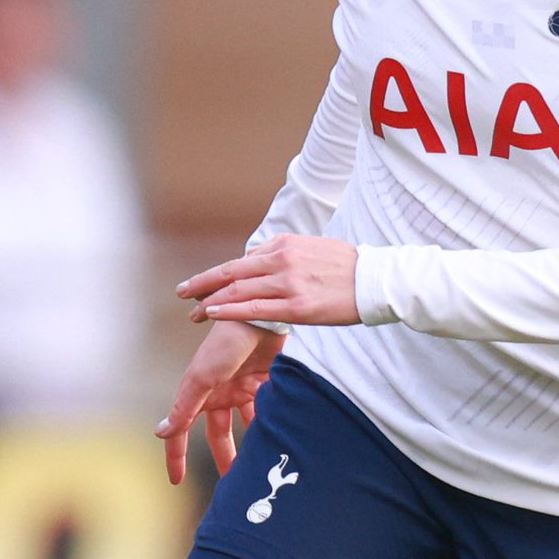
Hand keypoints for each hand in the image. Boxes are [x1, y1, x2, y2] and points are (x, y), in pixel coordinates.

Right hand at [154, 322, 283, 483]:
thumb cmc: (226, 342)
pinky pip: (265, 410)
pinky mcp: (264, 383)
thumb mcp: (202, 377)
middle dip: (223, 457)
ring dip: (250, 444)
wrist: (261, 317)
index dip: (177, 454)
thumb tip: (160, 434)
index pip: (181, 430)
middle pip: (217, 434)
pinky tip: (278, 437)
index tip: (177, 480)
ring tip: (259, 466)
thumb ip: (184, 407)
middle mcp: (218, 392)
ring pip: (244, 426)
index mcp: (198, 392)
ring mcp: (242, 388)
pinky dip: (270, 422)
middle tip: (231, 483)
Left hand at [177, 235, 358, 327]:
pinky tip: (212, 313)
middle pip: (231, 272)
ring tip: (193, 312)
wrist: (376, 281)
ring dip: (210, 301)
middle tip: (181, 293)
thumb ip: (286, 254)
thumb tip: (262, 261)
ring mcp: (288, 284)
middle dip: (202, 283)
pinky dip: (229, 311)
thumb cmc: (349, 268)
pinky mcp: (297, 307)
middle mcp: (282, 260)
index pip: (243, 261)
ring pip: (238, 291)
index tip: (202, 283)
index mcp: (286, 245)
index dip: (218, 274)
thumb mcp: (314, 249)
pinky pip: (255, 309)